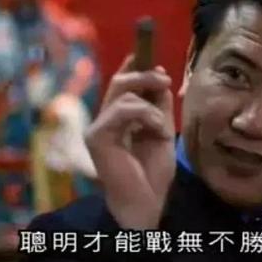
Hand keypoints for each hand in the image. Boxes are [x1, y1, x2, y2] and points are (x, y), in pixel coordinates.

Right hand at [84, 54, 174, 229]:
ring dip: (150, 106)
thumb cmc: (153, 173)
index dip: (134, 67)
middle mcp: (104, 121)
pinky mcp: (96, 137)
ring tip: (161, 127)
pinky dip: (144, 114)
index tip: (153, 59)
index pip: (120, 85)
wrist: (147, 202)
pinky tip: (155, 129)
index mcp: (117, 120)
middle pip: (119, 82)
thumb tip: (159, 75)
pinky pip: (122, 110)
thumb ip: (159, 105)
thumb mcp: (162, 131)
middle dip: (144, 75)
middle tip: (166, 80)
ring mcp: (97, 128)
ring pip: (122, 94)